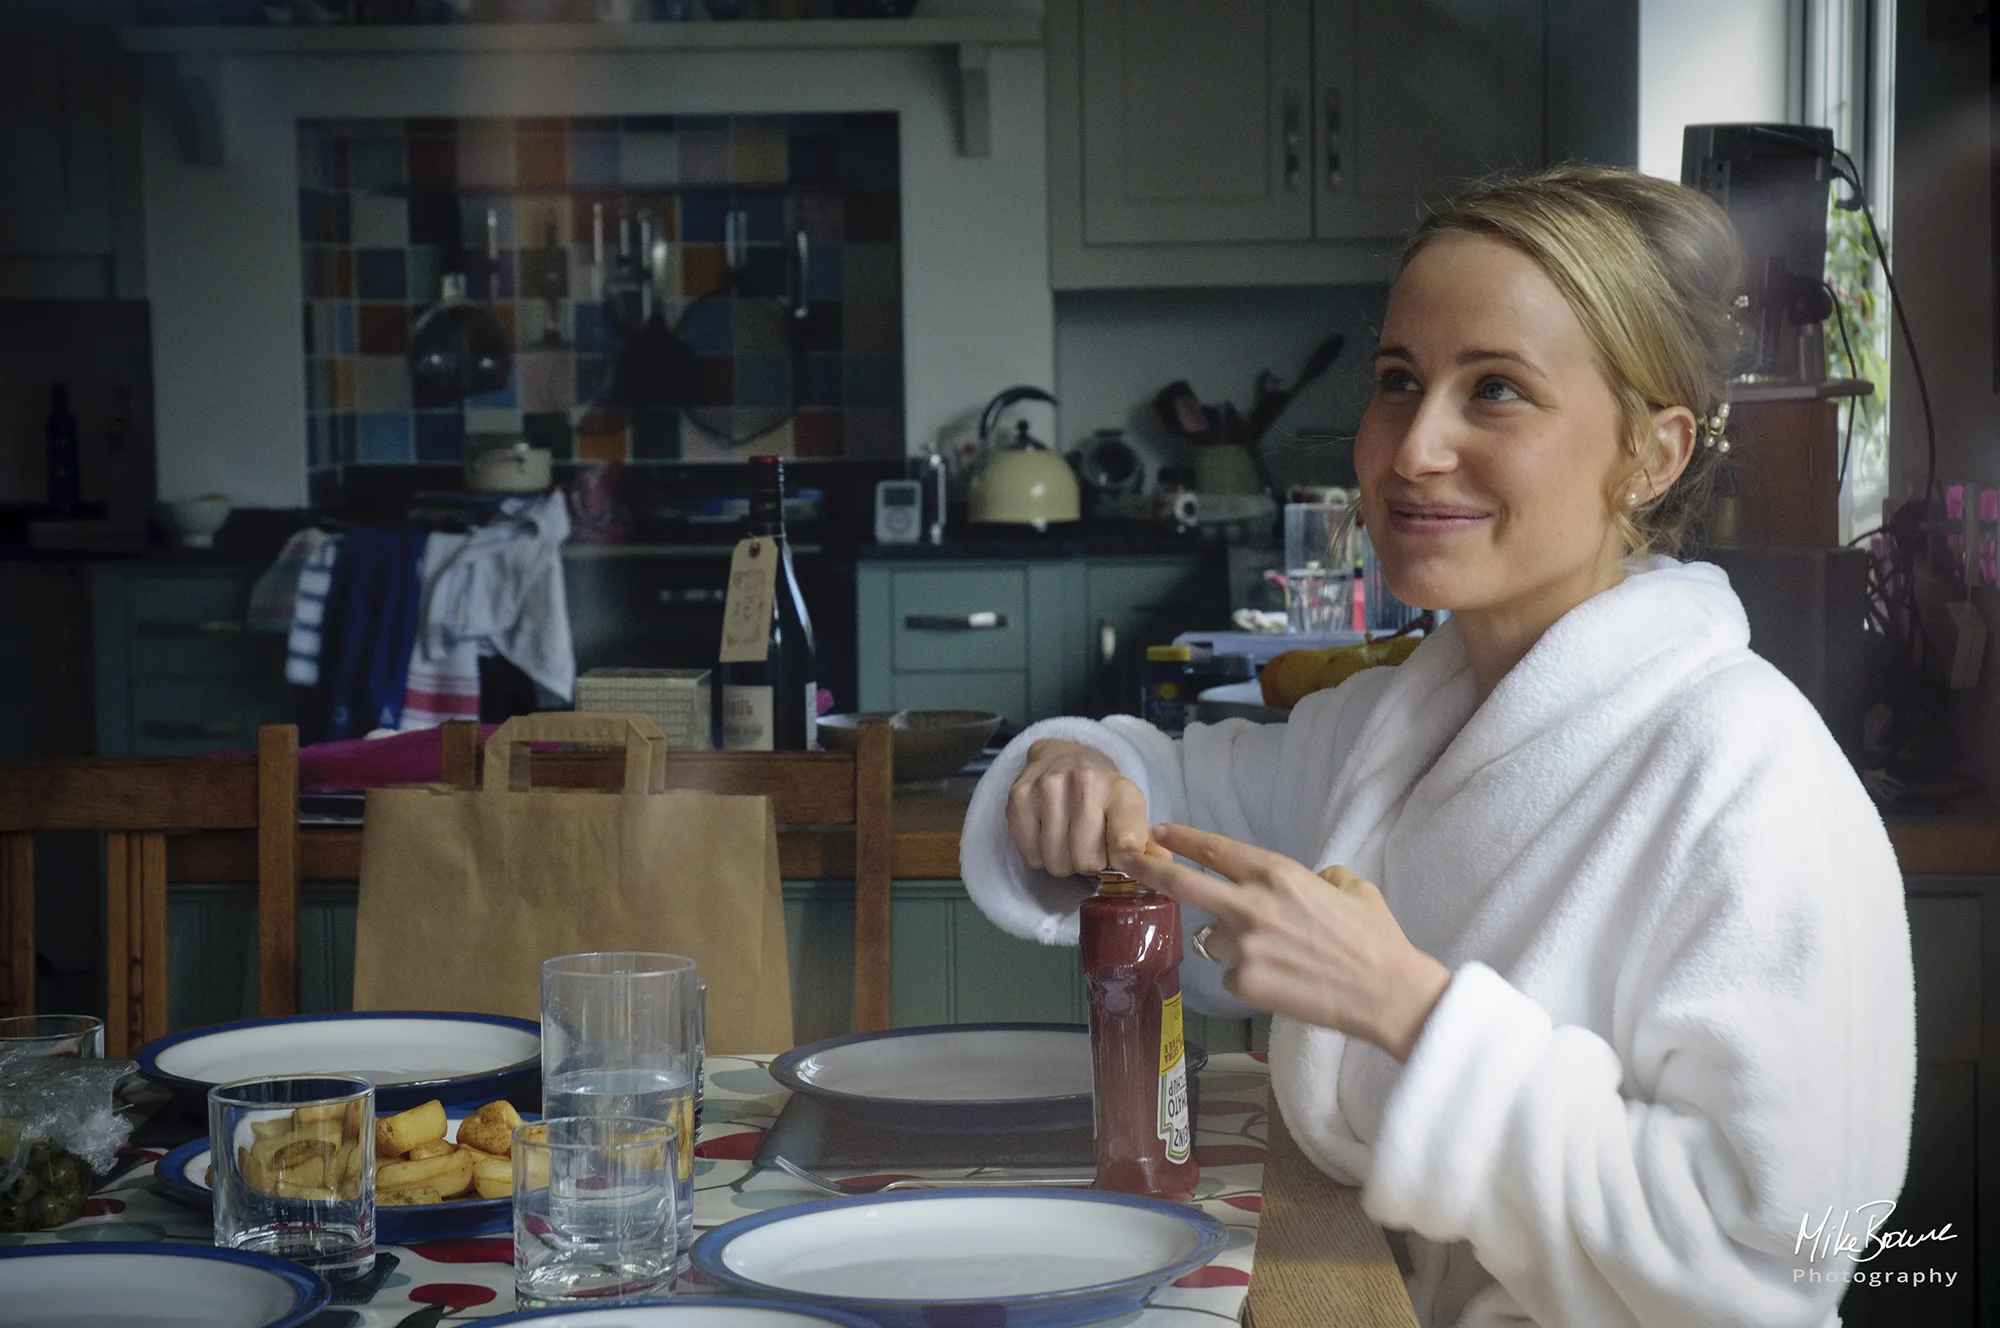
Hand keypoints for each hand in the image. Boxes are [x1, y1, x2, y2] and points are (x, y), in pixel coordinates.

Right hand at [1006, 739, 1150, 877]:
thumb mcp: (1130, 810)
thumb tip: (1162, 864)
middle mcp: (1083, 782)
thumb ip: (1144, 842)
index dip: (1124, 861)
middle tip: (1089, 844)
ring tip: (1068, 839)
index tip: (1121, 857)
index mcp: (1119, 789)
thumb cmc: (1102, 792)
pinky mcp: (1017, 798)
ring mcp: (1046, 788)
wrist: (1063, 755)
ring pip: (1056, 863)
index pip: (1126, 843)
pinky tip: (1048, 834)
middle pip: (1086, 862)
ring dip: (1063, 861)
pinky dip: (1040, 855)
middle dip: (1089, 862)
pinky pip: (1031, 856)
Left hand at [1118, 823, 1451, 1061]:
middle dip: (1148, 869)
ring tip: (1272, 953)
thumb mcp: (1351, 887)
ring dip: (1228, 941)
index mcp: (1277, 875)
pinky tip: (1281, 981)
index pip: (1216, 851)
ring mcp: (1244, 947)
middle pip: (1183, 884)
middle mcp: (1252, 906)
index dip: (1183, 840)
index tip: (1158, 832)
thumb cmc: (1374, 938)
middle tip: (1125, 859)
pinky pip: (1230, 974)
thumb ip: (1319, 877)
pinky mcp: (1244, 985)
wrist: (1386, 993)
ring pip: (1210, 938)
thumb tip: (1310, 881)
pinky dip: (1247, 976)